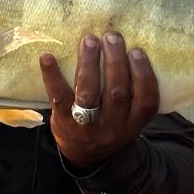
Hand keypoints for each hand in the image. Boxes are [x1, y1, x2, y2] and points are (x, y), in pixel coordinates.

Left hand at [39, 32, 159, 169]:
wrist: (85, 156)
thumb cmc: (111, 124)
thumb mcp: (130, 118)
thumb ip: (134, 93)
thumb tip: (129, 47)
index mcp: (134, 123)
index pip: (146, 101)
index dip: (143, 75)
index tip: (136, 51)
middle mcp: (113, 126)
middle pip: (117, 93)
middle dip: (115, 62)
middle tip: (111, 37)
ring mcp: (87, 126)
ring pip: (89, 94)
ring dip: (89, 64)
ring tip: (89, 41)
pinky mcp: (64, 122)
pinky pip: (59, 97)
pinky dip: (52, 75)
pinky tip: (47, 56)